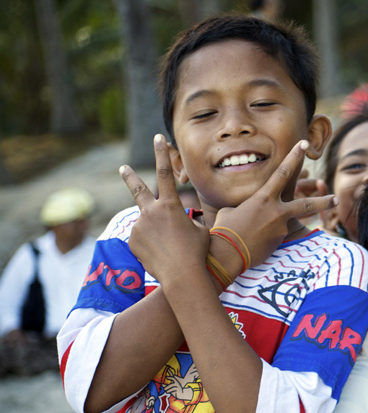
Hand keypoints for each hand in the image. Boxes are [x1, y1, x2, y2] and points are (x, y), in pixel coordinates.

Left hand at [120, 134, 208, 284]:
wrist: (182, 275)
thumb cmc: (197, 252)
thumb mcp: (200, 231)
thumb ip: (186, 221)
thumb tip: (178, 222)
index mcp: (170, 206)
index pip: (165, 173)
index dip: (161, 154)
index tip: (157, 137)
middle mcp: (150, 212)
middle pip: (138, 189)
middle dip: (129, 177)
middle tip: (122, 168)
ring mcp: (139, 227)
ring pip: (148, 226)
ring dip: (157, 236)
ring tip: (168, 250)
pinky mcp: (132, 242)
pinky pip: (142, 241)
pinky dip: (151, 247)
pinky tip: (160, 256)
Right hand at [212, 140, 338, 266]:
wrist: (227, 252)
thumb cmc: (225, 228)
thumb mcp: (233, 210)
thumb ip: (247, 206)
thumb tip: (246, 208)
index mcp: (263, 197)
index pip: (283, 172)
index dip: (294, 156)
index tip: (304, 144)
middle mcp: (276, 211)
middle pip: (305, 204)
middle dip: (322, 201)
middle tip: (335, 198)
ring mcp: (280, 227)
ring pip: (293, 222)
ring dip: (301, 222)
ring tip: (314, 224)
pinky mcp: (280, 242)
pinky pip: (280, 235)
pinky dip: (273, 235)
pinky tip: (261, 241)